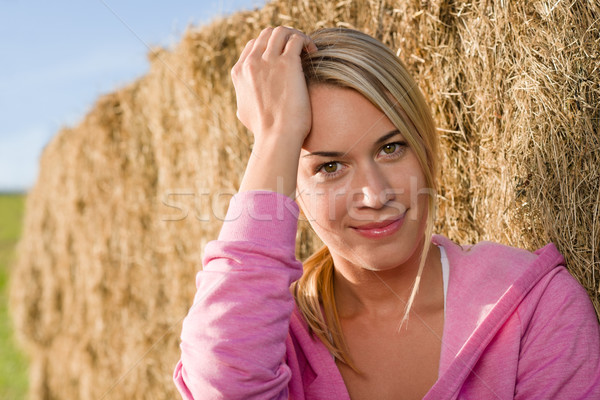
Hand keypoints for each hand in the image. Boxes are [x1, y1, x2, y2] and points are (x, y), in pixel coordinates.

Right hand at [231, 26, 316, 146]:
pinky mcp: (287, 63)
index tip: (284, 56)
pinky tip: (314, 53)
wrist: (277, 137)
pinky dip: (307, 42)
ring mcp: (268, 61)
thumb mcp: (244, 112)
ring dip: (296, 36)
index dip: (270, 47)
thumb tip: (245, 97)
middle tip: (298, 50)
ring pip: (282, 32)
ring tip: (308, 49)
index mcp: (239, 72)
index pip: (254, 45)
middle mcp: (251, 63)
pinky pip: (297, 39)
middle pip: (267, 34)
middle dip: (284, 38)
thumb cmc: (265, 131)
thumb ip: (244, 97)